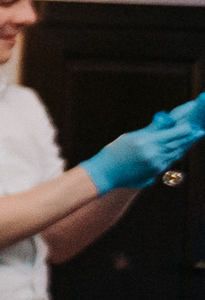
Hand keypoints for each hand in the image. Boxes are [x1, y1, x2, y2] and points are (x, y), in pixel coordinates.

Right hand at [82, 93, 204, 192]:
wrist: (103, 173)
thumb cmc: (114, 152)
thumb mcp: (131, 137)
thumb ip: (151, 132)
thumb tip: (168, 123)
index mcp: (148, 142)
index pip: (175, 134)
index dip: (186, 129)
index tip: (194, 126)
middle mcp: (154, 155)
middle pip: (178, 144)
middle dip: (189, 138)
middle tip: (199, 132)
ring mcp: (155, 167)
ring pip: (174, 155)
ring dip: (182, 147)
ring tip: (187, 141)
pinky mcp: (153, 175)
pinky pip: (166, 164)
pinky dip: (170, 157)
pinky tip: (172, 153)